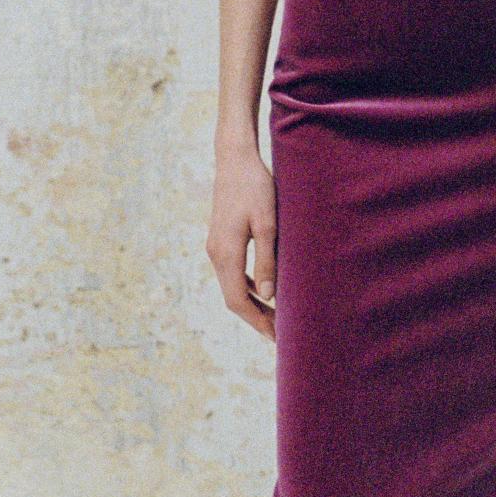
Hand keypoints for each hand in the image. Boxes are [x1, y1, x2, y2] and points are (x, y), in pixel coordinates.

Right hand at [208, 143, 276, 340]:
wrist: (235, 159)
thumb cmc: (255, 187)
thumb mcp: (267, 224)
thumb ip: (267, 261)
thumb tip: (268, 297)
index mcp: (226, 253)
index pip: (238, 301)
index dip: (257, 321)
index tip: (276, 337)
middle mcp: (216, 254)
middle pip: (233, 298)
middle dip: (255, 318)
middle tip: (279, 334)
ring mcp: (216, 247)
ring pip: (232, 286)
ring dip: (252, 304)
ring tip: (275, 317)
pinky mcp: (220, 240)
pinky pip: (232, 273)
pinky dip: (247, 288)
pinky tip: (265, 291)